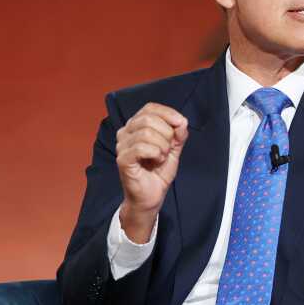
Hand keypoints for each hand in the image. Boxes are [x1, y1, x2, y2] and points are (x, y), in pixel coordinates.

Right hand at [116, 103, 187, 241]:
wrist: (151, 196)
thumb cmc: (158, 172)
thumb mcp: (174, 148)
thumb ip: (178, 134)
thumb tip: (182, 122)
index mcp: (136, 126)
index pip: (150, 108)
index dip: (168, 113)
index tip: (181, 124)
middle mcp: (125, 132)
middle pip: (148, 119)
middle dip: (167, 133)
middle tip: (168, 149)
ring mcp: (122, 146)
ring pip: (146, 132)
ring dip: (162, 146)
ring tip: (162, 157)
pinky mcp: (122, 160)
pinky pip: (141, 148)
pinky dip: (155, 153)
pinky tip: (157, 161)